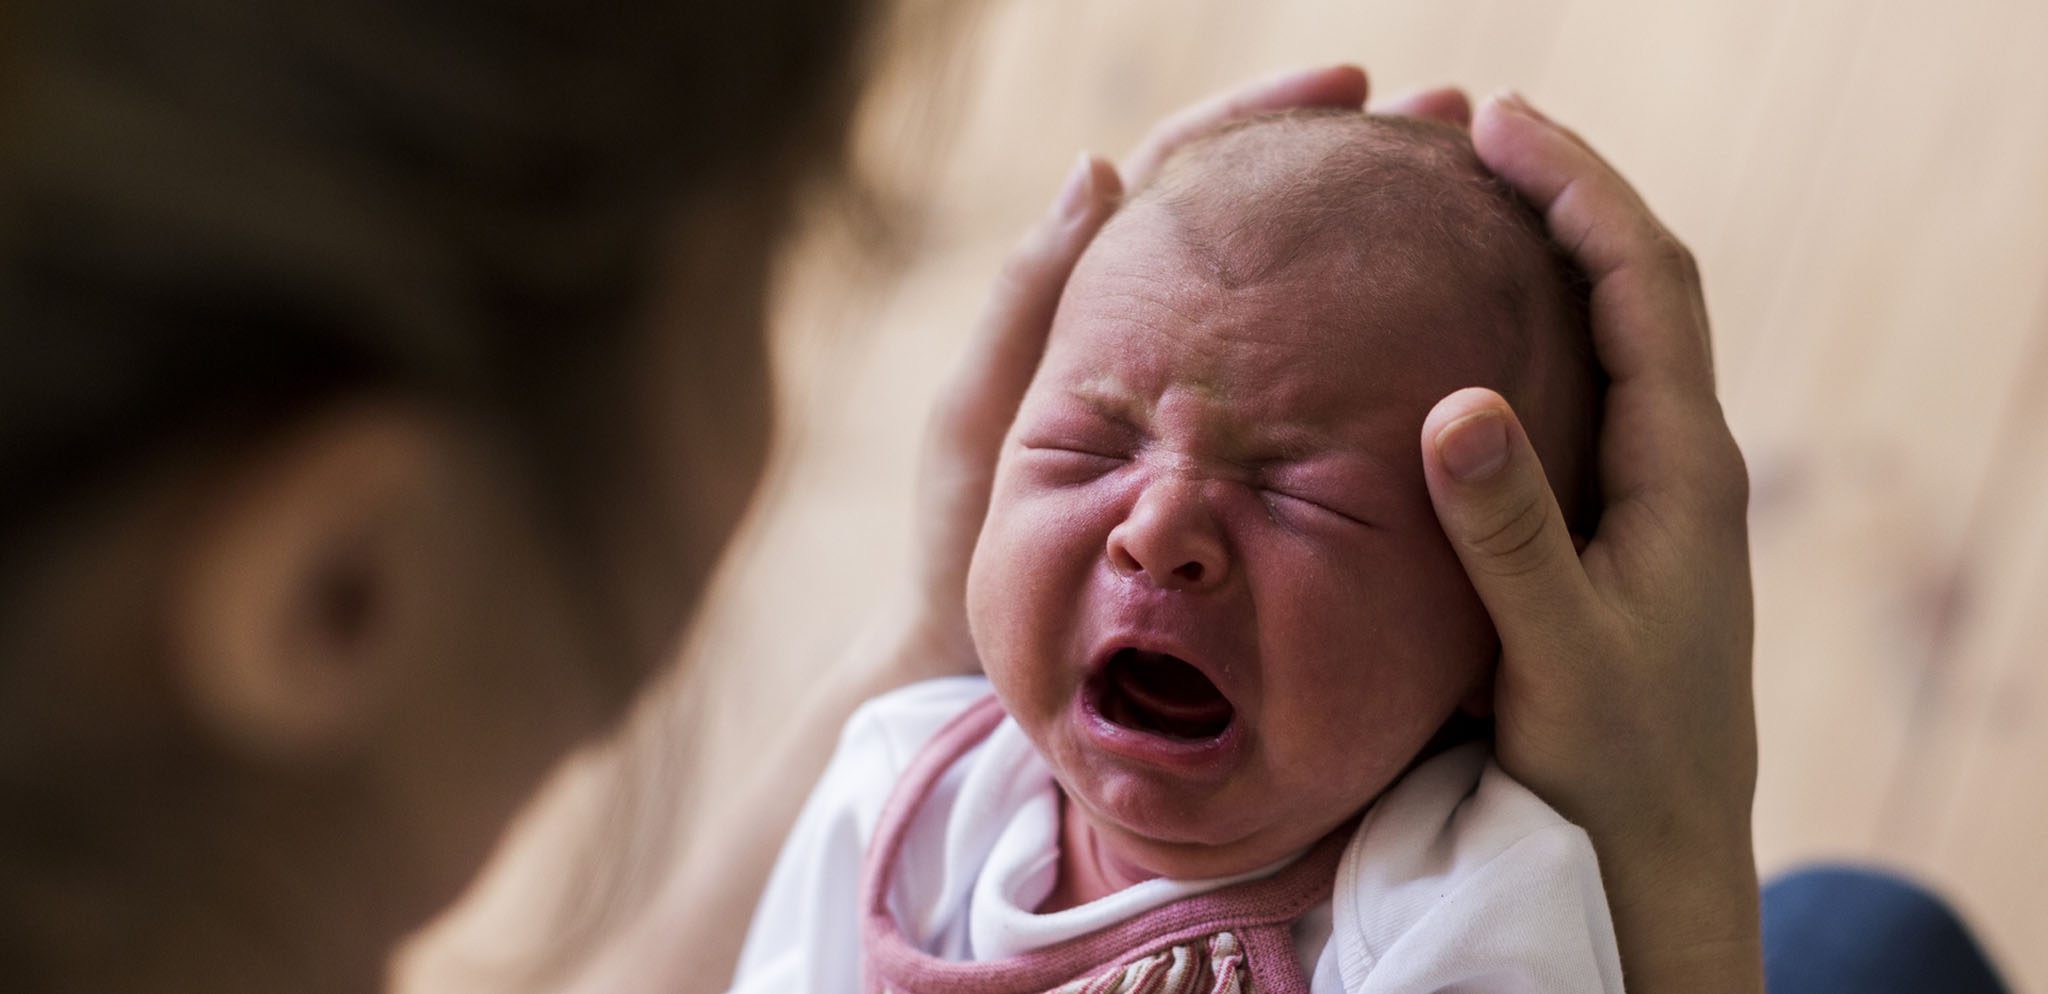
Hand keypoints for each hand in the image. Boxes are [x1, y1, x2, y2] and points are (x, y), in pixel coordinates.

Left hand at [904, 64, 1472, 676]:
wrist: (978, 666)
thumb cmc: (960, 545)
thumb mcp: (980, 419)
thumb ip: (1028, 303)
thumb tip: (1099, 167)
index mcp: (1098, 303)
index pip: (1190, 174)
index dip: (1264, 119)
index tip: (1350, 84)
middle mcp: (1168, 340)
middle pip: (1270, 223)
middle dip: (1357, 164)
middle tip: (1453, 126)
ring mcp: (1214, 407)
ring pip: (1306, 304)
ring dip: (1386, 246)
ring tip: (1480, 202)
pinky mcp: (1247, 475)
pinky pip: (1321, 403)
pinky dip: (1381, 360)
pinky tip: (1455, 339)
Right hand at [1419, 94, 1760, 992]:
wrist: (1658, 854)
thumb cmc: (1614, 765)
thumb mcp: (1557, 654)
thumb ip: (1509, 533)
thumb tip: (1458, 401)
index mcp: (1684, 469)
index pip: (1643, 283)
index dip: (1577, 189)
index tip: (1497, 123)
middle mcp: (1683, 463)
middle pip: (1639, 285)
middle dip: (1567, 194)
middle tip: (1475, 131)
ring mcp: (1656, 493)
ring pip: (1616, 334)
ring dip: (1556, 252)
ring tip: (1471, 200)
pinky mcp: (1621, 527)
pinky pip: (1588, 391)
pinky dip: (1539, 328)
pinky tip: (1472, 333)